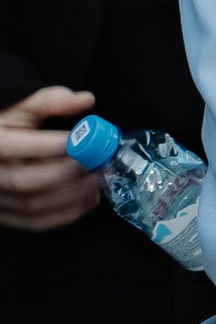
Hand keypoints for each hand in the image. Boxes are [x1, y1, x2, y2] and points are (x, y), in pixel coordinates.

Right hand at [0, 87, 104, 236]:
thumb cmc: (4, 127)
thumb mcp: (19, 108)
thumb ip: (49, 101)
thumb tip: (87, 100)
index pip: (13, 146)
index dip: (49, 145)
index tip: (82, 140)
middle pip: (26, 181)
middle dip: (66, 173)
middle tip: (97, 163)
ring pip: (33, 206)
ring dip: (72, 196)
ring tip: (98, 180)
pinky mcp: (5, 217)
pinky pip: (35, 223)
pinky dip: (66, 215)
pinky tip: (90, 199)